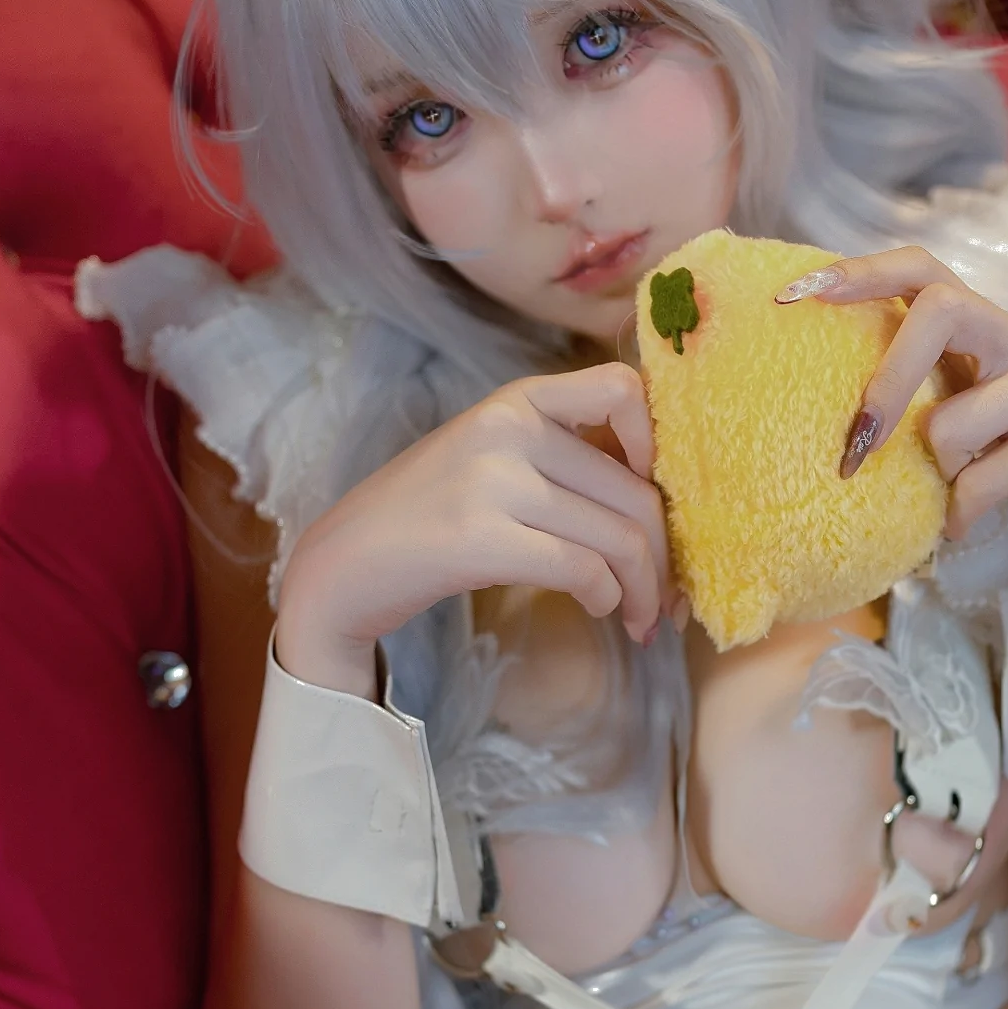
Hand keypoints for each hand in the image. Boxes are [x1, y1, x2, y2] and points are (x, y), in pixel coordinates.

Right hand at [276, 365, 674, 694]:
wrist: (344, 562)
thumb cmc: (427, 518)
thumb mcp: (492, 460)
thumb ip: (560, 458)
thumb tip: (655, 496)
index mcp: (517, 400)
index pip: (622, 389)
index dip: (657, 445)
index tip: (652, 497)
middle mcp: (508, 428)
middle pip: (636, 490)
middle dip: (663, 555)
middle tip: (664, 599)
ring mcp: (492, 480)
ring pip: (619, 537)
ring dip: (642, 591)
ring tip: (639, 619)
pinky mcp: (480, 538)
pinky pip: (582, 569)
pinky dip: (606, 599)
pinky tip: (600, 610)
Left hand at [780, 247, 1007, 548]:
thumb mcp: (983, 401)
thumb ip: (930, 389)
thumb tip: (836, 422)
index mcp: (987, 324)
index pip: (922, 268)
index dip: (859, 272)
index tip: (793, 297)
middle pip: (941, 308)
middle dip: (886, 378)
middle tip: (857, 444)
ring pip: (955, 418)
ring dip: (934, 470)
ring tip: (943, 498)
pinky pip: (989, 477)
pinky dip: (963, 513)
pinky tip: (961, 528)